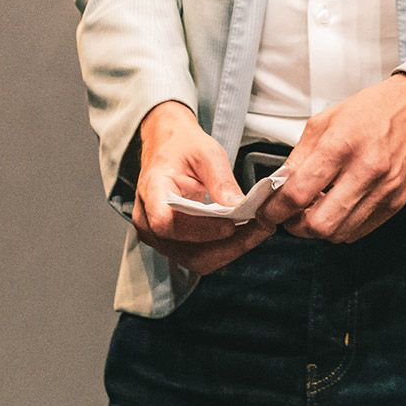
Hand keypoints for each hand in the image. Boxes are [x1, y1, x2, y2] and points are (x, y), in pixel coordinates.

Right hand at [130, 101, 274, 275]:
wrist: (167, 145)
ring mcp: (155, 234)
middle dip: (226, 246)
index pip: (166, 222)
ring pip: (193, 259)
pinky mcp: (169, 242)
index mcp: (152, 189)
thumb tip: (239, 207)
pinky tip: (241, 236)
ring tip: (254, 232)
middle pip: (184, 250)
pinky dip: (222, 250)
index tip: (231, 225)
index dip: (200, 230)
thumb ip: (221, 180)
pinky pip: (196, 256)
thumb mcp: (206, 153)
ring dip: (228, 251)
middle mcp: (147, 217)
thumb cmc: (183, 146)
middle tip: (259, 229)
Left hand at [259, 74, 405, 243]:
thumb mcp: (323, 121)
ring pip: (340, 233)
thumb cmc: (370, 110)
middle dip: (296, 226)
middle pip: (320, 223)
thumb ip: (299, 156)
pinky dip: (342, 227)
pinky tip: (336, 209)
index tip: (267, 211)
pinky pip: (361, 231)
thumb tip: (278, 184)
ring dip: (319, 228)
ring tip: (313, 210)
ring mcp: (384, 190)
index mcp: (340, 146)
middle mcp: (365, 171)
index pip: (298, 192)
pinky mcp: (397, 202)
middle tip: (289, 216)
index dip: (276, 209)